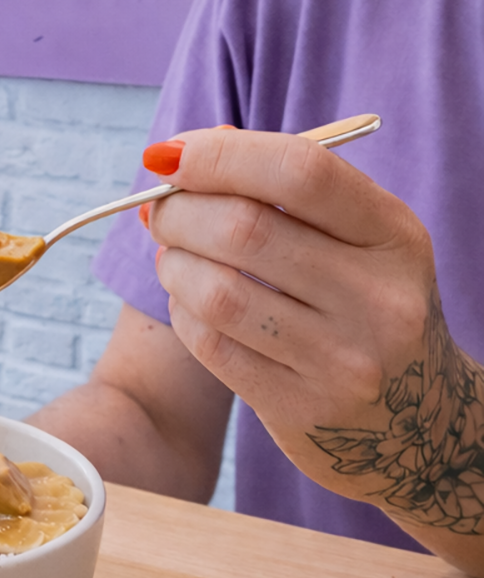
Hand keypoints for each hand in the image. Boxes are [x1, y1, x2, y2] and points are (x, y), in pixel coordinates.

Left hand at [143, 128, 483, 572]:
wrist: (417, 424)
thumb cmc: (363, 301)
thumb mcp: (355, 236)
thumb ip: (280, 185)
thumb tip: (181, 154)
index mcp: (394, 235)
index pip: (301, 171)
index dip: (221, 155)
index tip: (170, 156)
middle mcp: (380, 298)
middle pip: (245, 229)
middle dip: (179, 211)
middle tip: (160, 210)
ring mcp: (345, 361)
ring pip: (217, 291)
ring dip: (174, 263)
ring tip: (173, 257)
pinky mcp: (303, 410)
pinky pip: (211, 345)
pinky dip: (184, 311)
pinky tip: (192, 301)